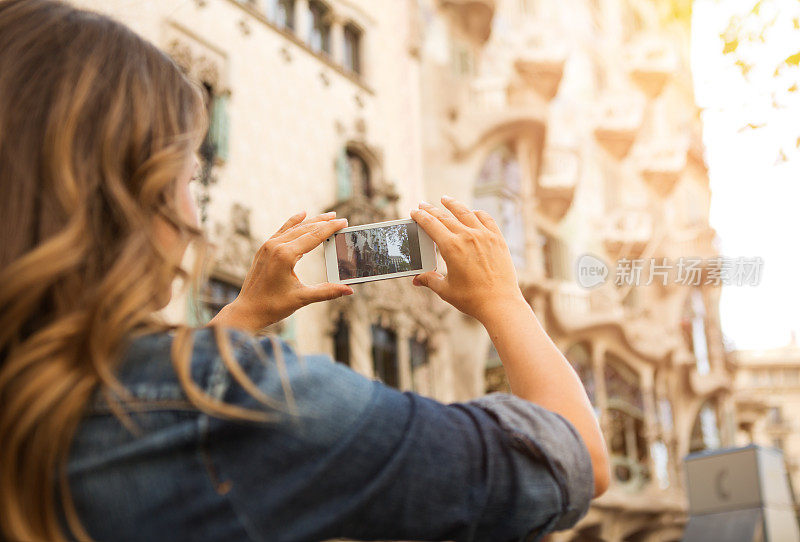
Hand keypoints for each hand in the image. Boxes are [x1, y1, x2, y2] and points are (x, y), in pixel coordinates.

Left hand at [210, 211, 352, 332]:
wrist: (247, 311)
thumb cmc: (272, 306)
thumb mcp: (302, 298)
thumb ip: (327, 291)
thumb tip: (349, 290)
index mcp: (285, 255)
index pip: (314, 236)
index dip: (330, 228)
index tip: (343, 222)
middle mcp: (275, 246)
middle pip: (305, 229)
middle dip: (323, 223)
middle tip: (339, 218)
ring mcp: (268, 247)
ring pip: (294, 228)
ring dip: (311, 221)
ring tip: (327, 216)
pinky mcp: (264, 250)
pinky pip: (281, 231)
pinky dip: (292, 222)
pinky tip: (301, 214)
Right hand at [410, 197, 525, 322]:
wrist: (500, 303)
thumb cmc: (472, 299)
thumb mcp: (446, 290)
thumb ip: (430, 280)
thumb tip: (417, 280)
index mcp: (451, 248)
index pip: (431, 225)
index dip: (421, 216)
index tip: (415, 211)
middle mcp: (467, 237)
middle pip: (445, 217)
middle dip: (432, 210)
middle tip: (423, 204)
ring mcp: (484, 236)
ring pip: (466, 213)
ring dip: (453, 204)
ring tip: (445, 199)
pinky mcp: (498, 239)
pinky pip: (486, 219)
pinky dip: (477, 213)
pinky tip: (472, 212)